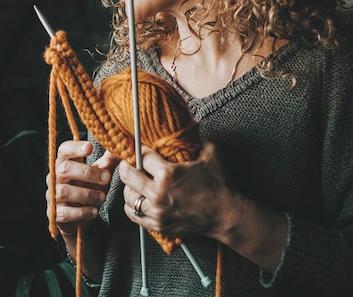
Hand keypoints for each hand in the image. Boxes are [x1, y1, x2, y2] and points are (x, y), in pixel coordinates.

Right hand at [45, 140, 118, 237]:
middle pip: (65, 168)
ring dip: (87, 194)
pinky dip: (82, 212)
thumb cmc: (90, 189)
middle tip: (107, 178)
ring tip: (102, 198)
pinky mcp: (55, 214)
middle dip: (88, 172)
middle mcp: (55, 178)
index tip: (90, 147)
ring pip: (64, 191)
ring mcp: (53, 196)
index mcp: (65, 163)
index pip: (64, 150)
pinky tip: (94, 211)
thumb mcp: (100, 174)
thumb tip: (116, 149)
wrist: (81, 217)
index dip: (75, 147)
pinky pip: (65, 213)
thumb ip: (108, 161)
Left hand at [119, 141, 234, 238]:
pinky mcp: (158, 225)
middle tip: (128, 162)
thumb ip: (197, 139)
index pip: (142, 156)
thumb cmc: (219, 185)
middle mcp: (158, 193)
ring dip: (128, 186)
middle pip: (128, 175)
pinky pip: (133, 214)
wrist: (225, 216)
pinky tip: (136, 198)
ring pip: (128, 196)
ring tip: (133, 181)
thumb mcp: (211, 154)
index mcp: (169, 174)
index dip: (139, 149)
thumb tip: (189, 127)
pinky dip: (131, 206)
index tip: (139, 147)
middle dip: (126, 165)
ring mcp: (157, 211)